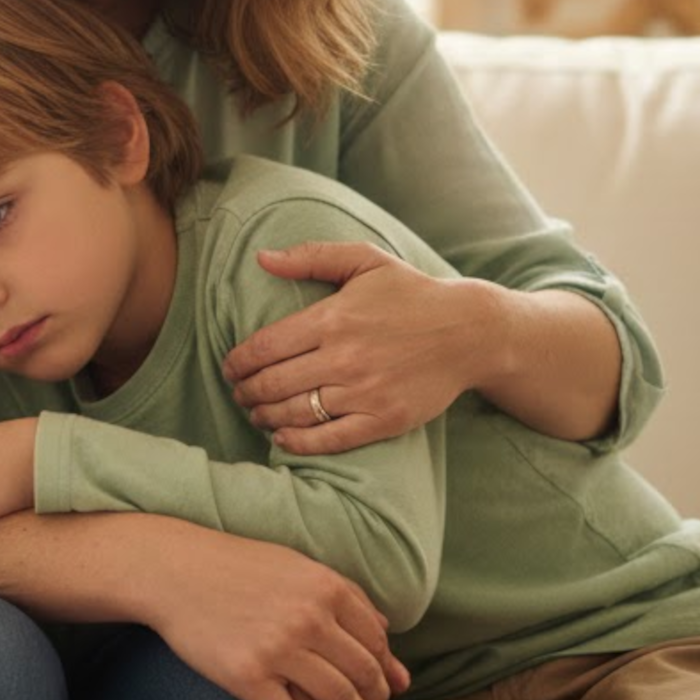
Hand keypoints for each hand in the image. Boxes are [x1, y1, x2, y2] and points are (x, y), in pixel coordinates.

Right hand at [142, 527, 409, 699]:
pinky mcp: (249, 677)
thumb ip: (347, 598)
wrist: (175, 571)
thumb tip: (390, 640)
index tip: (381, 685)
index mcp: (327, 588)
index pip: (376, 642)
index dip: (384, 669)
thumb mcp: (298, 567)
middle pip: (364, 674)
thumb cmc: (238, 567)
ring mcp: (280, 649)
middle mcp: (310, 618)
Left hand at [223, 241, 502, 453]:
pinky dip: (297, 442)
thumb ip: (311, 256)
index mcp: (333, 318)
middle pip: (273, 383)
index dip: (238, 361)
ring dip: (264, 416)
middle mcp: (344, 357)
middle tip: (237, 393)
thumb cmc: (411, 293)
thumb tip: (261, 258)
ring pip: (295, 412)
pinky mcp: (382, 420)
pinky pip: (329, 439)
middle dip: (245, 391)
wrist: (469, 332)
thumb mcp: (364, 261)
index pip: (265, 346)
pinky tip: (282, 437)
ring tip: (255, 413)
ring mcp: (364, 392)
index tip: (229, 367)